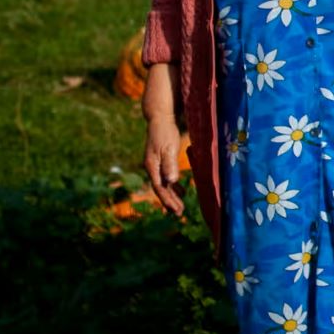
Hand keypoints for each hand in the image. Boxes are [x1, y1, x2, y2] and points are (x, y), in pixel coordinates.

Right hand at [141, 62, 185, 216]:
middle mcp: (152, 167)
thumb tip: (170, 181)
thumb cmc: (165, 132)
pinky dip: (173, 186)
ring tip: (180, 207)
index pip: (159, 188)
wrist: (159, 119)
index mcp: (152, 166)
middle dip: (169, 202)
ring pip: (163, 184)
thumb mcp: (169, 147)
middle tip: (179, 214)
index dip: (167, 200)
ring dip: (172, 196)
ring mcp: (155, 165)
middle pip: (160, 189)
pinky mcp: (160, 161)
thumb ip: (169, 164)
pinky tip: (182, 190)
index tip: (176, 210)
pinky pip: (166, 177)